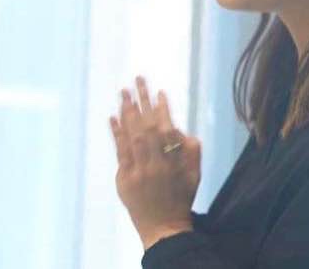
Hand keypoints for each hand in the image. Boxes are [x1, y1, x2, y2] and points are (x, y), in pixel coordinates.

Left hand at [110, 76, 201, 249]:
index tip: (160, 91)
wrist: (163, 227)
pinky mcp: (123, 178)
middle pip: (144, 126)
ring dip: (126, 112)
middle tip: (138, 79)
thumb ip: (192, 152)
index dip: (161, 109)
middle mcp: (151, 164)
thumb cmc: (182, 198)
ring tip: (124, 92)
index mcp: (170, 162)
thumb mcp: (195, 175)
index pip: (164, 128)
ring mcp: (135, 171)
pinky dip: (116, 133)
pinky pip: (119, 151)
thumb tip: (183, 131)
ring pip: (129, 135)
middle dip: (141, 101)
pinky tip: (113, 117)